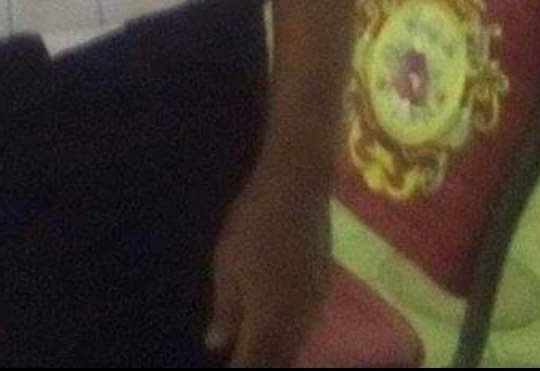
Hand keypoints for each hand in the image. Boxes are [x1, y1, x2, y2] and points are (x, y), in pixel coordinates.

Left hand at [205, 166, 331, 366]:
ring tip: (255, 352)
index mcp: (270, 319)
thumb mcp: (228, 264)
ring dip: (277, 355)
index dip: (239, 369)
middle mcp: (297, 321)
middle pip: (280, 360)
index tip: (227, 367)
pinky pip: (306, 327)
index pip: (254, 363)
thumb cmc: (254, 222)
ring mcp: (314, 305)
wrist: (298, 186)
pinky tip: (277, 330)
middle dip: (259, 364)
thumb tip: (216, 346)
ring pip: (296, 346)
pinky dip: (290, 337)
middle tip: (239, 359)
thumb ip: (226, 310)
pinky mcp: (323, 288)